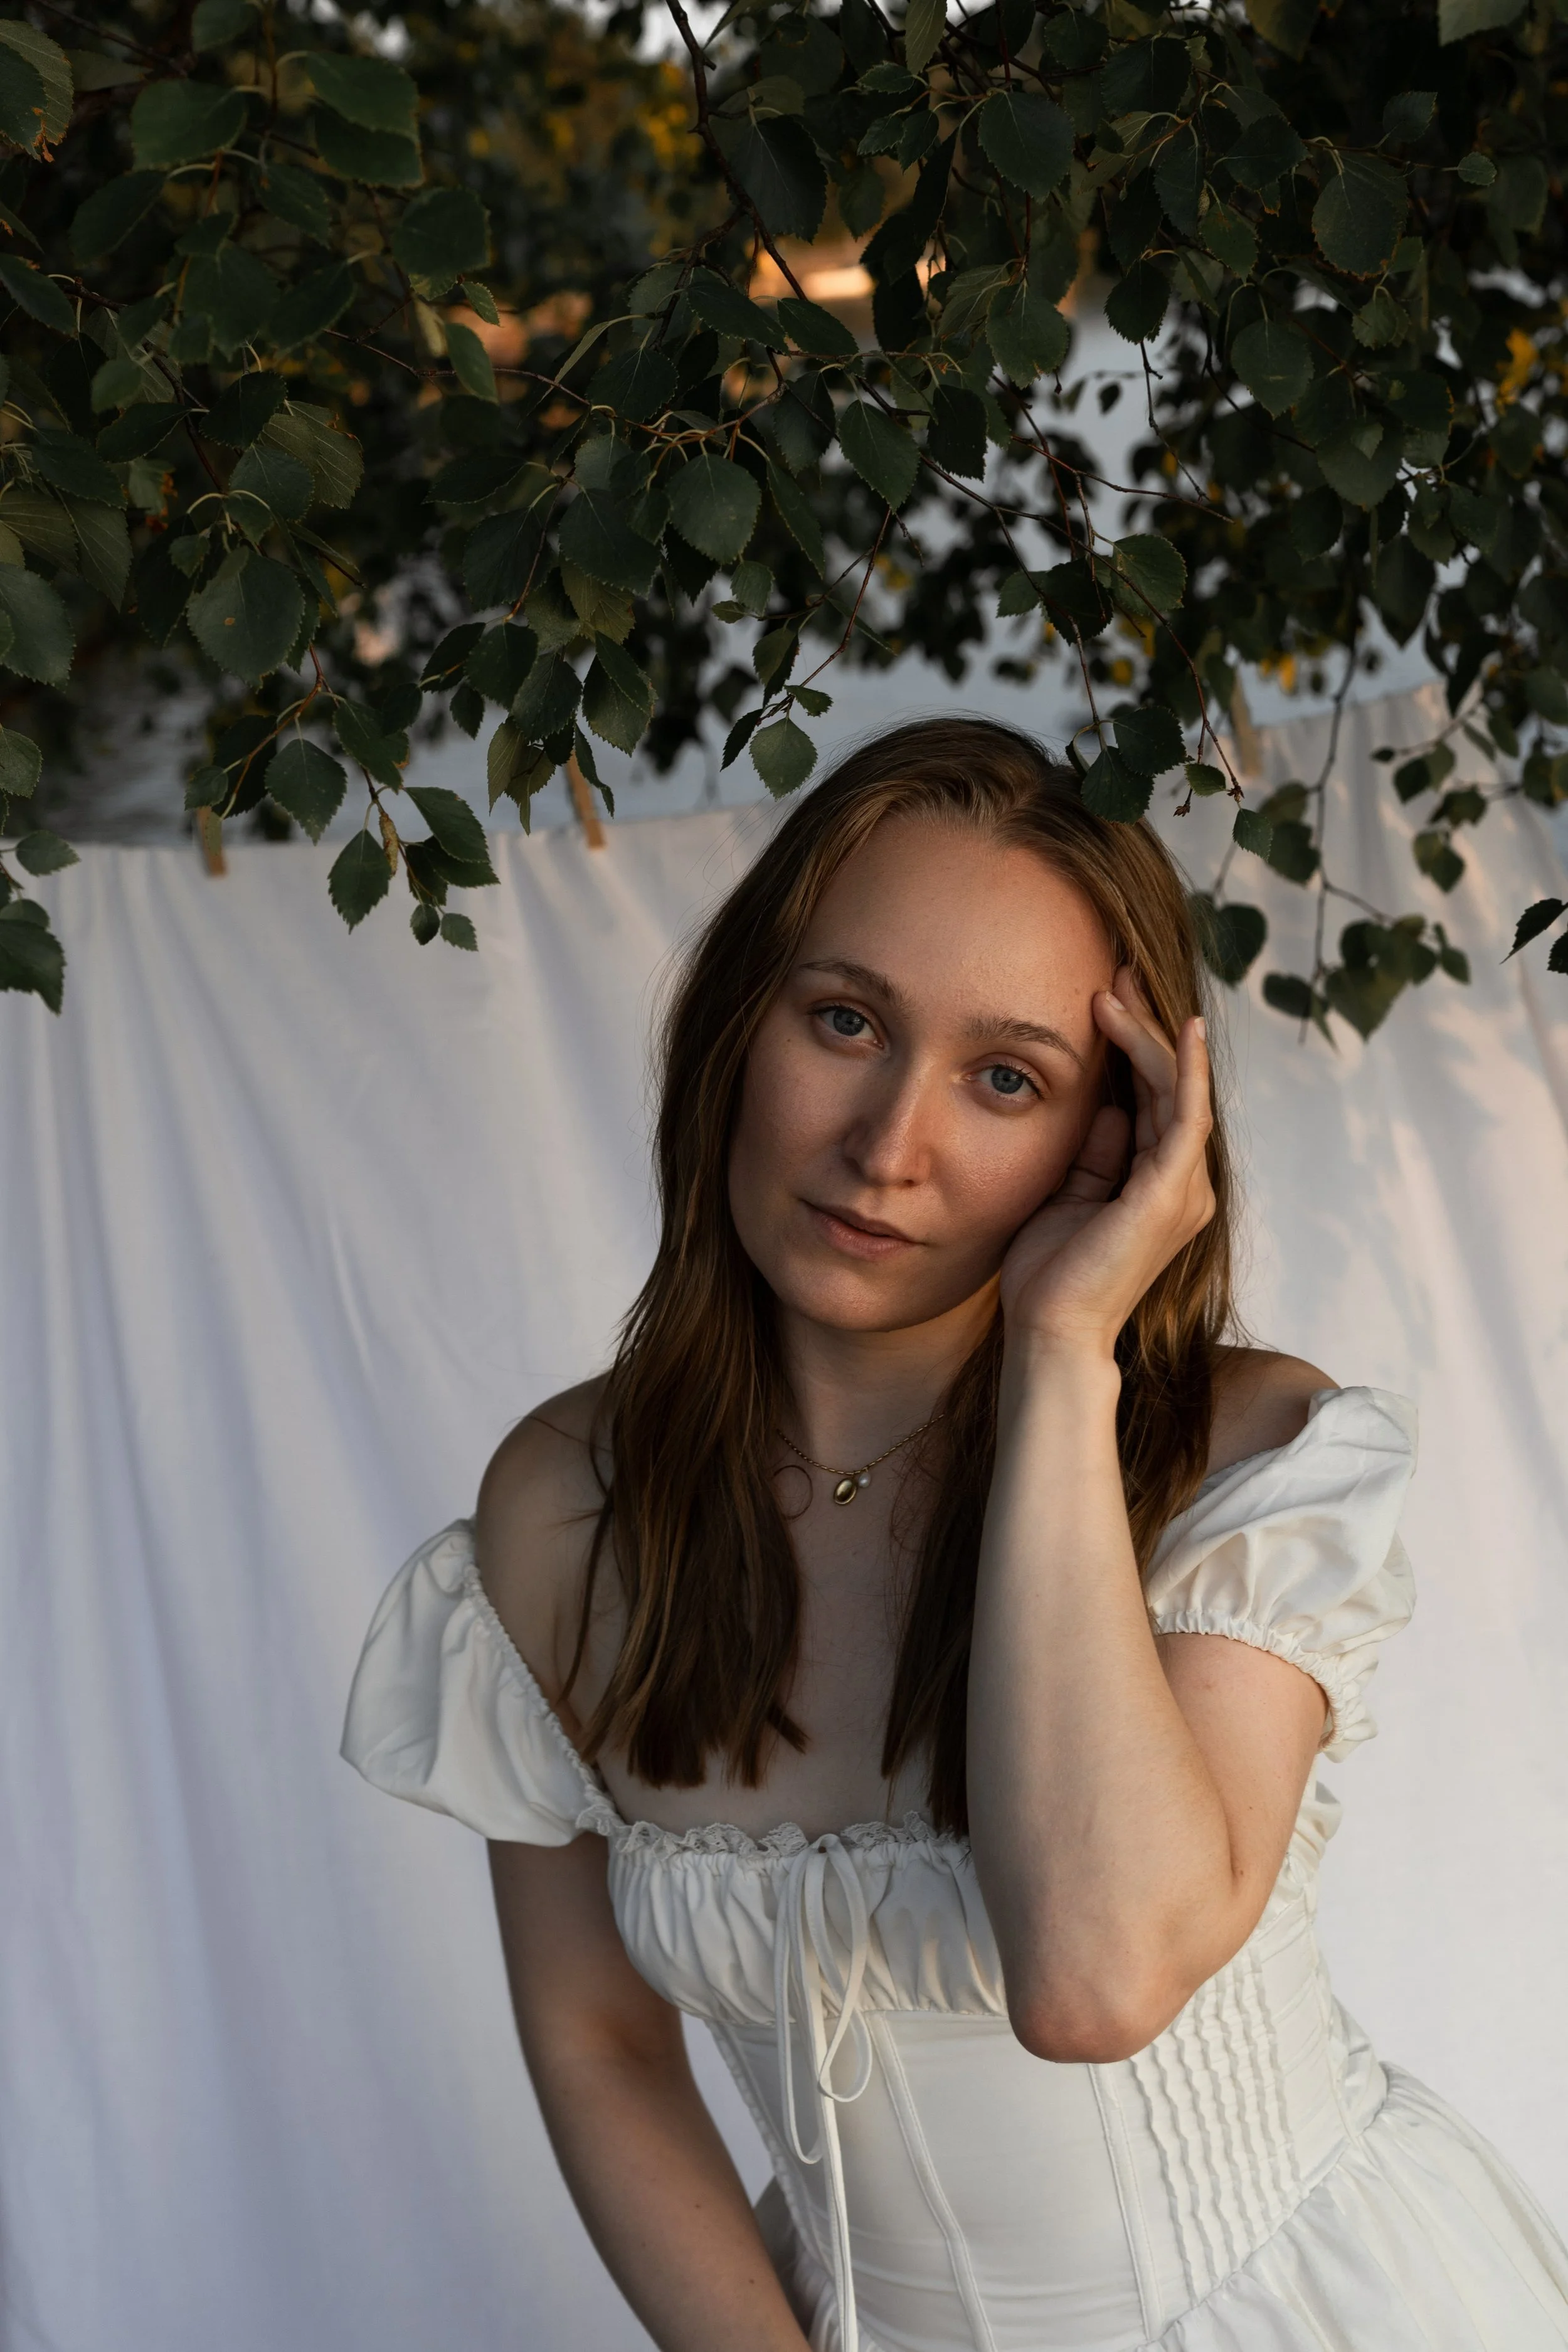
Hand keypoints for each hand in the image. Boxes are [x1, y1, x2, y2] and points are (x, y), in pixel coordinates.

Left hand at [998, 966, 1215, 1355]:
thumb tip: (1104, 1108)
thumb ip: (1093, 1153)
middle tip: (1116, 970)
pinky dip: (1183, 1069)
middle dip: (1144, 1025)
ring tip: (1117, 987)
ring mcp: (1182, 1189)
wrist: (1049, 1332)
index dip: (1134, 1045)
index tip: (1104, 994)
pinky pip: (1186, 1115)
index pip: (1153, 1098)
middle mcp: (1183, 1184)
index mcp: (1159, 1186)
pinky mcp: (1170, 1193)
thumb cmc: (1049, 1274)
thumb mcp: (1067, 1194)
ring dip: (1149, 1034)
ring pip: (1177, 1090)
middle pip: (1170, 1085)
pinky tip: (1176, 1027)